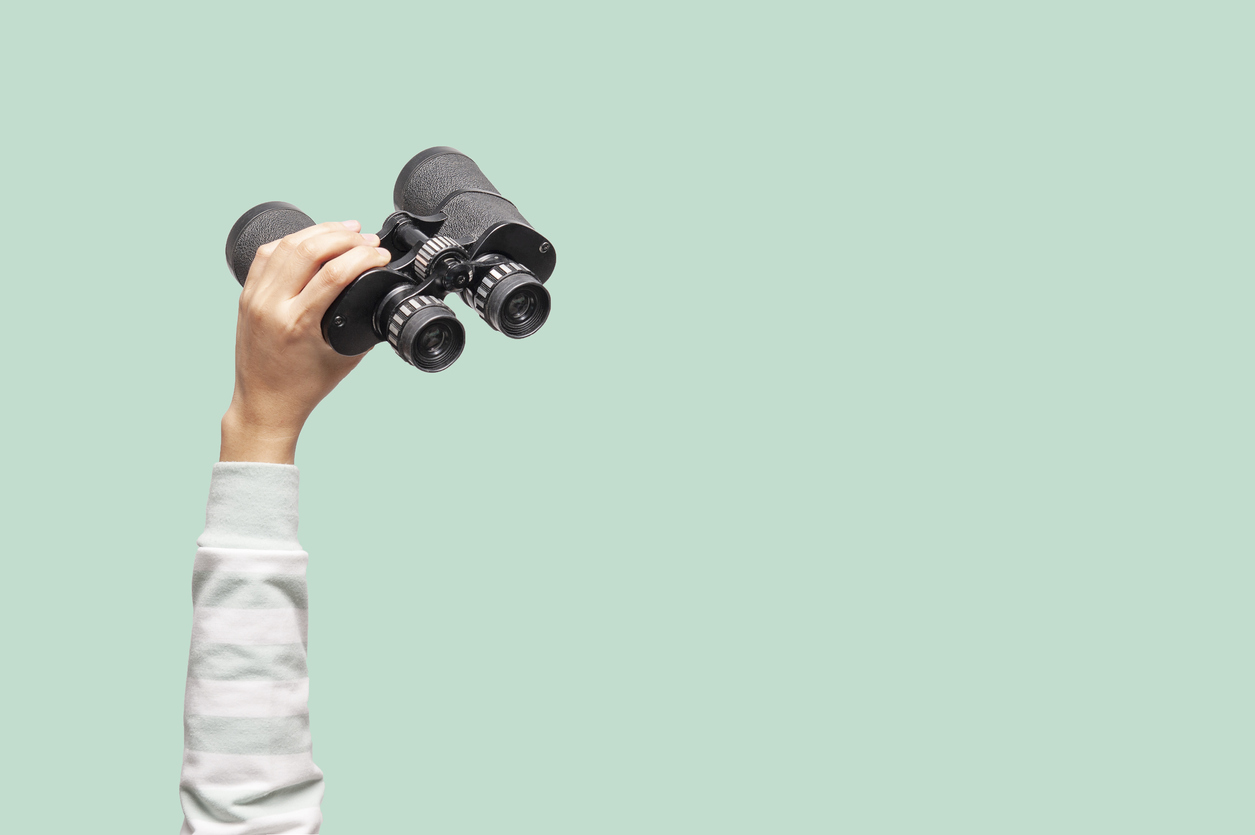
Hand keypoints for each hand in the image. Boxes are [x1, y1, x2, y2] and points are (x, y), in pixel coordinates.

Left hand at [220, 219, 391, 463]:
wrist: (265, 403)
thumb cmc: (303, 387)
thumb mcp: (344, 356)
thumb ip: (363, 323)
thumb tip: (380, 294)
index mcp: (297, 323)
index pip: (335, 272)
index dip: (364, 256)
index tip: (381, 255)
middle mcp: (271, 305)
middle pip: (309, 248)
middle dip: (345, 237)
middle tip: (367, 239)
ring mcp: (255, 297)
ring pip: (287, 244)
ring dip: (321, 232)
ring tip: (346, 231)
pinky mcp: (247, 294)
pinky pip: (267, 254)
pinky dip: (293, 241)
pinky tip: (311, 239)